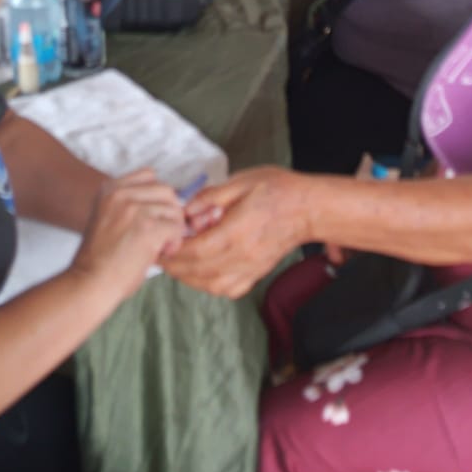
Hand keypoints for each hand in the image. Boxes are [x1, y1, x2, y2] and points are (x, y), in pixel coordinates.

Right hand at [69, 170, 185, 303]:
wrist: (89, 283)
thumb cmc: (99, 258)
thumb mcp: (107, 217)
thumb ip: (128, 204)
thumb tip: (166, 203)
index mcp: (109, 189)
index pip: (149, 176)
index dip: (157, 197)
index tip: (154, 216)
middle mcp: (121, 194)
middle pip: (165, 190)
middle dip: (169, 212)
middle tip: (163, 233)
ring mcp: (134, 209)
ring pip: (173, 209)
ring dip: (173, 228)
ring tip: (163, 245)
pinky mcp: (147, 228)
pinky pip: (176, 227)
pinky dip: (175, 241)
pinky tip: (164, 252)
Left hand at [163, 168, 310, 299]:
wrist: (309, 208)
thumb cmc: (278, 191)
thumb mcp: (241, 181)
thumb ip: (211, 196)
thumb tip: (187, 210)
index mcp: (236, 232)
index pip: (196, 251)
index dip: (174, 251)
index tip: (162, 244)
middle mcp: (242, 256)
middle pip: (199, 271)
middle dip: (175, 266)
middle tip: (162, 255)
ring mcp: (250, 269)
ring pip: (211, 285)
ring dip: (189, 278)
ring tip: (178, 263)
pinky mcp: (256, 274)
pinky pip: (228, 290)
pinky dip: (209, 286)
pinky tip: (202, 273)